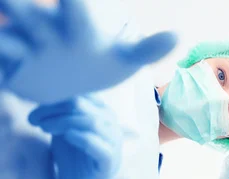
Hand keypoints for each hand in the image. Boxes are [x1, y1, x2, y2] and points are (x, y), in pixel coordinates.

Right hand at [0, 0, 175, 102]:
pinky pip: (5, 54)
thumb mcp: (125, 61)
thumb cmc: (98, 65)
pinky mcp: (13, 66)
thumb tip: (177, 34)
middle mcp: (48, 30)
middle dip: (25, 5)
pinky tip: (15, 58)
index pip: (76, 8)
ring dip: (13, 28)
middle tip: (17, 1)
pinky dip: (7, 52)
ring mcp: (27, 46)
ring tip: (14, 31)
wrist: (70, 86)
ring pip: (13, 29)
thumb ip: (147, 49)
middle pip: (33, 11)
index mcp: (77, 27)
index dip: (74, 1)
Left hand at [28, 96, 120, 178]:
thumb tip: (41, 93)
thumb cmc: (74, 159)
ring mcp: (114, 144)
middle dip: (54, 109)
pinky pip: (98, 146)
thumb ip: (61, 112)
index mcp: (104, 114)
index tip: (36, 110)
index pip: (82, 94)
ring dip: (62, 122)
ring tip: (44, 128)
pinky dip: (80, 138)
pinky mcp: (109, 163)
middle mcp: (112, 125)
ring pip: (91, 122)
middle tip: (34, 119)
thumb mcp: (65, 130)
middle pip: (83, 105)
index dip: (55, 97)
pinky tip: (65, 137)